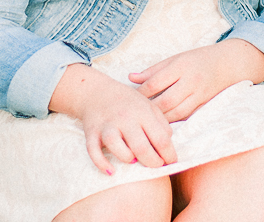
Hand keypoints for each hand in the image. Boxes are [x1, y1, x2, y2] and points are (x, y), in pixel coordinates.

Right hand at [48, 63, 176, 173]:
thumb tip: (168, 143)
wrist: (96, 92)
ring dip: (127, 158)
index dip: (169, 154)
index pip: (160, 138)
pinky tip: (111, 171)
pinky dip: (101, 163)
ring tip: (134, 161)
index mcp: (142, 112)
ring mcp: (107, 126)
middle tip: (157, 166)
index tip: (172, 161)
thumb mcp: (148, 105)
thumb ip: (161, 123)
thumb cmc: (127, 102)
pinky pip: (94, 151)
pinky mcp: (91, 133)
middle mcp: (125, 118)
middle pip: (141, 147)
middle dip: (152, 162)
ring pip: (116, 146)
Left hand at [129, 39, 263, 122]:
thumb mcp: (175, 58)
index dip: (140, 92)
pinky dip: (173, 122)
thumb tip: (130, 78)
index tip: (130, 98)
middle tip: (135, 114)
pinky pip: (186, 117)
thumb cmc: (197, 59)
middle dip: (148, 110)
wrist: (228, 64)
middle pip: (165, 101)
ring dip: (159, 120)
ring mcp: (199, 95)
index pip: (155, 82)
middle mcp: (191, 81)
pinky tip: (162, 125)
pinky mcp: (204, 105)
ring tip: (146, 122)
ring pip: (176, 113)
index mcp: (181, 66)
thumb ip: (153, 70)